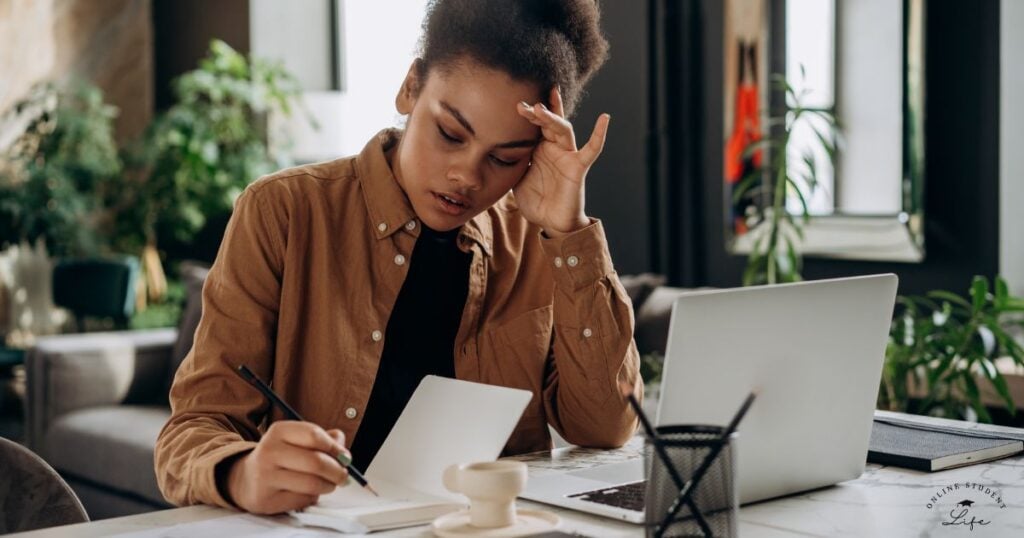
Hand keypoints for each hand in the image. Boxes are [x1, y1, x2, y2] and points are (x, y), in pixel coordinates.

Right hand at [224, 421, 349, 513]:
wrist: (246, 479)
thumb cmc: (281, 458)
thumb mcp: (298, 440)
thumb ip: (325, 440)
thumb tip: (343, 452)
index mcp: (279, 431)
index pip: (314, 435)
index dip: (335, 448)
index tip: (344, 456)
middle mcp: (269, 451)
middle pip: (316, 462)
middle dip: (337, 471)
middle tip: (343, 476)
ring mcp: (265, 476)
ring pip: (312, 484)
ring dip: (328, 486)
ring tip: (329, 484)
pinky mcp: (266, 499)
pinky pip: (303, 500)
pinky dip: (313, 497)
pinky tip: (309, 492)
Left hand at [514, 86, 609, 236]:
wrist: (552, 222)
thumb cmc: (537, 202)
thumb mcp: (517, 180)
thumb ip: (512, 163)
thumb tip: (498, 147)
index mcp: (539, 150)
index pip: (535, 127)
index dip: (527, 116)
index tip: (515, 105)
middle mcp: (554, 149)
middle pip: (548, 123)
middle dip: (536, 113)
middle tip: (521, 106)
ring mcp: (567, 156)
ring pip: (563, 130)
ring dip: (552, 118)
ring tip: (539, 108)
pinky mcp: (578, 167)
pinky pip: (592, 149)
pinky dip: (599, 134)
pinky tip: (604, 118)